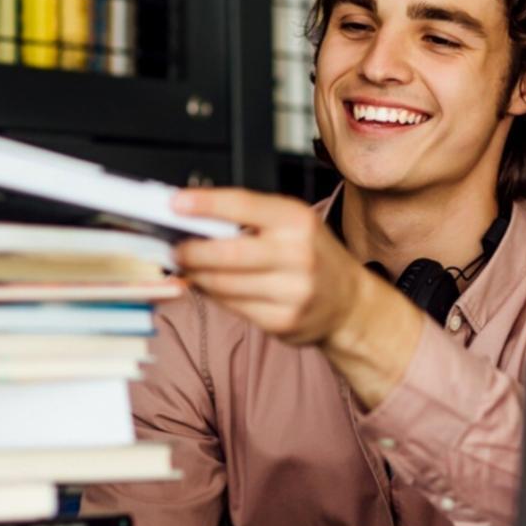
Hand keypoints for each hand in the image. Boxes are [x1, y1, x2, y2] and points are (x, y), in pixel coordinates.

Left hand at [171, 188, 364, 346]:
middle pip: (228, 253)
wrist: (349, 303)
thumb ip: (249, 220)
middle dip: (192, 252)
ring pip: (224, 284)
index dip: (205, 204)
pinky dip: (214, 296)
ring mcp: (292, 292)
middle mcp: (298, 255)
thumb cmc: (312, 256)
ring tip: (188, 267)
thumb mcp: (292, 225)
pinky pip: (233, 308)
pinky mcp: (282, 321)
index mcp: (298, 220)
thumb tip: (193, 220)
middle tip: (175, 249)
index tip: (175, 204)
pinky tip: (209, 287)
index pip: (244, 206)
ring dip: (197, 276)